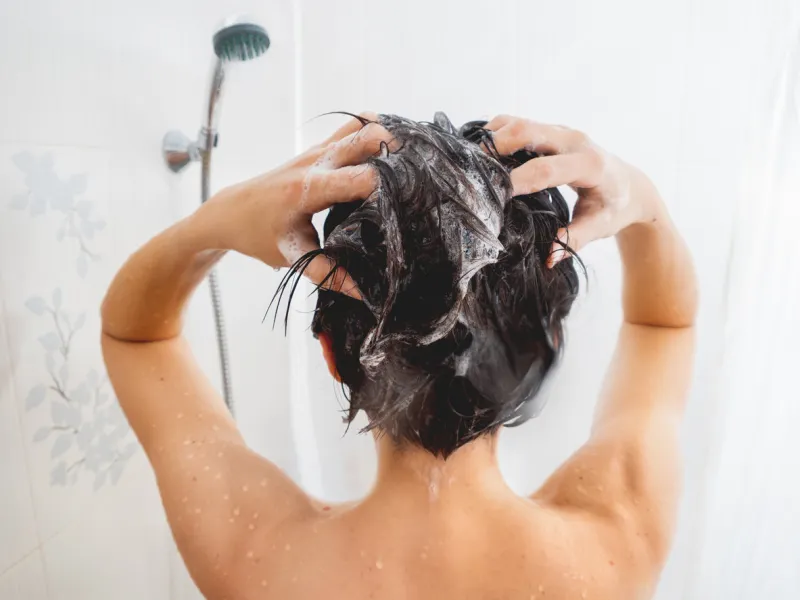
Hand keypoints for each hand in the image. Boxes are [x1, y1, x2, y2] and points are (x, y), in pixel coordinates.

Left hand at [195, 112, 391, 295]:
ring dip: (386, 139)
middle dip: (395, 153)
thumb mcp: (293, 257)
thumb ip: (329, 274)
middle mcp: (316, 162)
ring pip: (362, 125)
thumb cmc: (258, 235)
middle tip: (411, 180)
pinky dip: (373, 136)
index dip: (387, 189)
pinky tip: (384, 159)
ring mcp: (318, 150)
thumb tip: (365, 294)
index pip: (361, 178)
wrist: (230, 211)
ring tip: (402, 167)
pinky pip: (353, 128)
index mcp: (308, 188)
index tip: (401, 206)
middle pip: (367, 137)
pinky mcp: (319, 148)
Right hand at [484, 115, 661, 265]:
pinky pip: (517, 122)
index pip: (545, 169)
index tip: (494, 197)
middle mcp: (575, 140)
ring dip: (492, 138)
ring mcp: (561, 131)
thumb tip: (549, 258)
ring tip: (472, 164)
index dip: (516, 180)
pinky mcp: (550, 130)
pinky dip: (497, 133)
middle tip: (471, 171)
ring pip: (518, 122)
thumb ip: (573, 240)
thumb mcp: (599, 227)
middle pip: (527, 131)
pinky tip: (484, 155)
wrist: (630, 185)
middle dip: (496, 147)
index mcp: (589, 165)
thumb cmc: (614, 208)